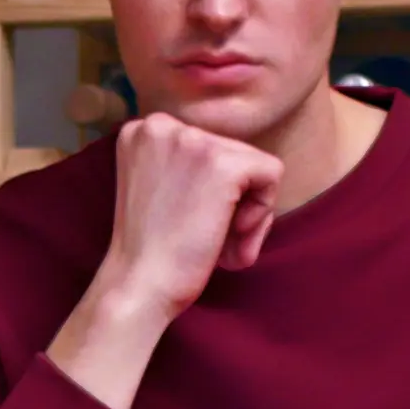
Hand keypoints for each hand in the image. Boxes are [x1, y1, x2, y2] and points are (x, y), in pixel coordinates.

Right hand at [107, 111, 283, 320]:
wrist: (138, 285)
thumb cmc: (152, 252)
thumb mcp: (159, 189)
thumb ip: (188, 167)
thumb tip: (244, 163)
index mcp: (143, 129)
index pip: (206, 147)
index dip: (210, 192)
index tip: (192, 223)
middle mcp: (162, 123)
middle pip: (231, 154)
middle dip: (232, 203)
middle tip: (211, 243)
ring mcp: (193, 140)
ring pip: (253, 167)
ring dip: (247, 214)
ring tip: (220, 248)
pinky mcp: (223, 164)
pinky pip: (271, 175)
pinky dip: (261, 215)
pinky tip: (232, 238)